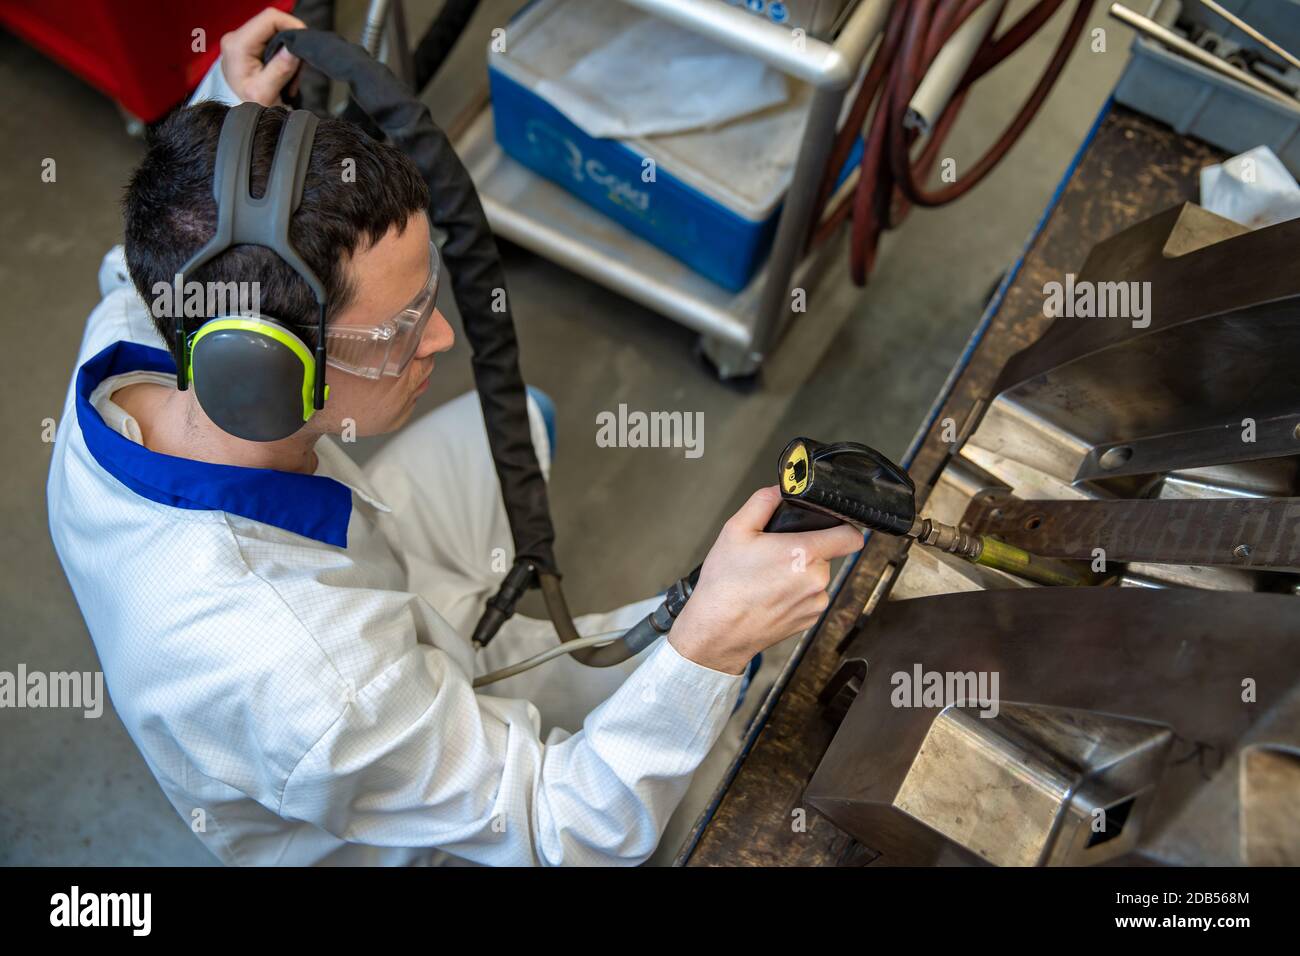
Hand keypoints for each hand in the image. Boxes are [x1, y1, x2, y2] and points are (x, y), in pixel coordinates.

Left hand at [219, 7, 306, 105]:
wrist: (242, 120)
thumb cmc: (250, 109)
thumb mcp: (266, 93)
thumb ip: (280, 69)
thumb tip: (294, 48)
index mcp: (238, 45)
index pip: (270, 18)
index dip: (292, 26)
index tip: (304, 46)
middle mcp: (236, 38)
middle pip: (273, 24)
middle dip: (292, 43)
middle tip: (298, 69)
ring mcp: (241, 41)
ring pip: (275, 32)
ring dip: (289, 52)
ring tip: (291, 76)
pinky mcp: (248, 46)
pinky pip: (272, 41)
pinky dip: (284, 55)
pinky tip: (285, 73)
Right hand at [669, 486, 861, 674]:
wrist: (717, 631)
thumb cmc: (725, 584)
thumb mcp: (735, 530)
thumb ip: (762, 502)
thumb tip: (779, 490)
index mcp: (804, 553)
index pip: (851, 536)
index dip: (844, 526)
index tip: (832, 526)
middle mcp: (816, 580)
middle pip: (827, 554)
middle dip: (806, 551)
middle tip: (775, 554)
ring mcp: (815, 603)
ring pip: (817, 578)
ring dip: (801, 574)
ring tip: (769, 578)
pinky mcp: (809, 621)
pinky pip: (811, 598)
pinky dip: (796, 595)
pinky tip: (771, 596)